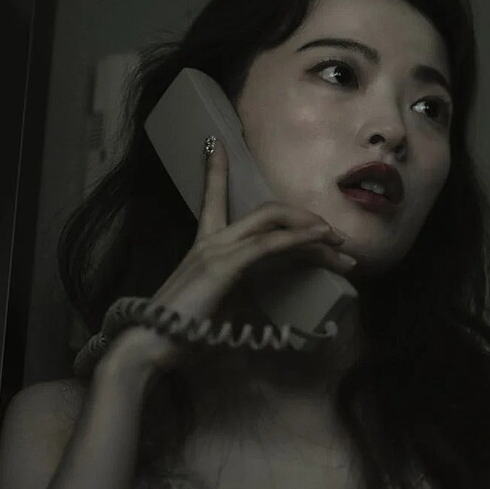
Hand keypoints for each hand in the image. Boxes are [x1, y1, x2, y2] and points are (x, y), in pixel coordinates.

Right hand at [96, 136, 355, 380]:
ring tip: (339, 241)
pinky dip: (299, 238)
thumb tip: (266, 294)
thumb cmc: (182, 331)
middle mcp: (210, 240)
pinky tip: (320, 238)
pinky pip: (269, 244)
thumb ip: (240, 290)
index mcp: (204, 245)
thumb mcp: (219, 303)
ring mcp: (216, 249)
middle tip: (334, 235)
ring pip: (273, 222)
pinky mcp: (224, 266)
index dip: (215, 170)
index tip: (215, 143)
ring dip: (311, 229)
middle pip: (265, 211)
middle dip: (303, 216)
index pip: (213, 197)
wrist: (150, 345)